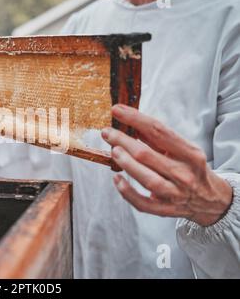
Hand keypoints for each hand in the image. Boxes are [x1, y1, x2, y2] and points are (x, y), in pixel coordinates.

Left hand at [102, 104, 232, 226]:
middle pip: (147, 155)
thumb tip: (131, 124)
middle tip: (107, 132)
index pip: (159, 131)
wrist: (211, 200)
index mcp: (190, 154)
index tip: (117, 110)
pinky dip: (127, 191)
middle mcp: (184, 174)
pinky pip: (142, 203)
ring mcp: (175, 194)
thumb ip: (158, 139)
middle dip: (123, 141)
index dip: (135, 119)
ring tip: (113, 151)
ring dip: (126, 163)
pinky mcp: (165, 210)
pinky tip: (116, 178)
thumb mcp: (183, 150)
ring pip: (147, 179)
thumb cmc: (191, 169)